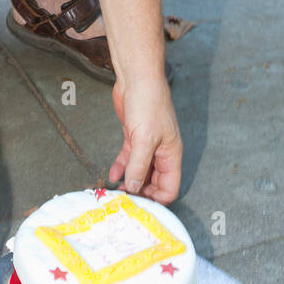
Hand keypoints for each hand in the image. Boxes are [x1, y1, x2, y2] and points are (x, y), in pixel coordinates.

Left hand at [108, 77, 182, 203]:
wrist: (137, 78)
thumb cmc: (148, 103)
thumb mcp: (144, 139)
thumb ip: (139, 166)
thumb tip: (134, 188)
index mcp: (171, 154)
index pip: (169, 187)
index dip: (156, 199)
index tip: (139, 206)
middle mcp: (161, 152)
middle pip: (154, 182)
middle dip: (140, 192)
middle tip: (123, 202)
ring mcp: (147, 144)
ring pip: (140, 171)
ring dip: (129, 182)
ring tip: (115, 192)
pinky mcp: (134, 136)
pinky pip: (129, 158)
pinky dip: (121, 167)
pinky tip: (112, 175)